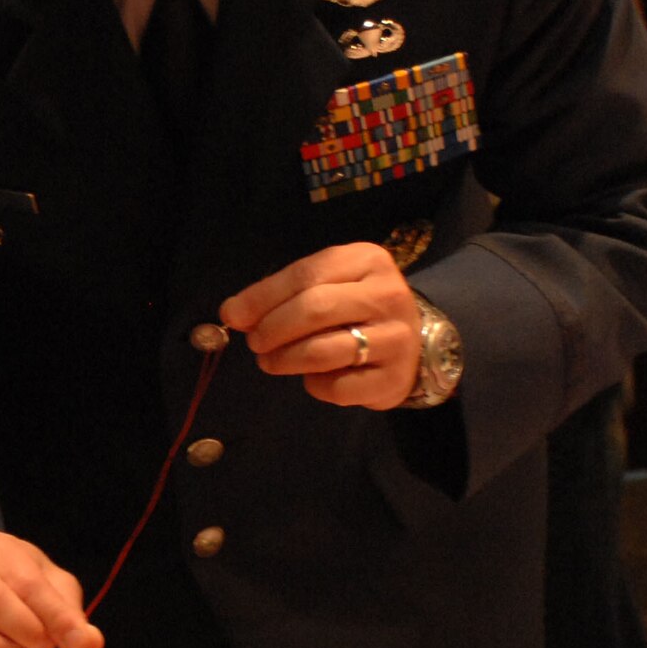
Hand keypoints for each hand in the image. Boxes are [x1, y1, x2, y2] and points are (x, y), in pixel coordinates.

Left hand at [220, 242, 420, 409]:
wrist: (413, 345)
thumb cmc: (356, 310)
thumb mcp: (326, 287)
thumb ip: (280, 295)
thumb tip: (233, 313)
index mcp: (367, 260)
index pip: (305, 275)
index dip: (263, 297)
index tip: (233, 315)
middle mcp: (387, 295)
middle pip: (314, 309)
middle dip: (273, 329)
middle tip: (255, 344)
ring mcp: (396, 338)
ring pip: (324, 351)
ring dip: (285, 360)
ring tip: (271, 362)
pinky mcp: (394, 378)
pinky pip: (338, 386)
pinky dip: (315, 385)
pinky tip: (313, 377)